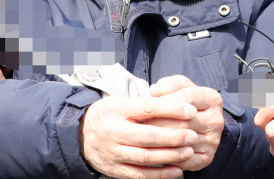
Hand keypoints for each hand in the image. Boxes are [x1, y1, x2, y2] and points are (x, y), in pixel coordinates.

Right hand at [80, 95, 198, 178]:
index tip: (190, 110)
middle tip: (193, 134)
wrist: (80, 135)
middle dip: (174, 136)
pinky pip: (141, 174)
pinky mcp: (115, 169)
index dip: (171, 109)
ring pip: (146, 156)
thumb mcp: (121, 102)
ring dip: (171, 155)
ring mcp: (114, 152)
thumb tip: (176, 104)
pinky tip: (177, 171)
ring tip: (189, 151)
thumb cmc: (109, 115)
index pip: (148, 108)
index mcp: (117, 110)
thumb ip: (143, 104)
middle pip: (148, 135)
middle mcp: (114, 131)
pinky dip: (160, 174)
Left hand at [148, 75, 223, 171]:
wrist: (193, 123)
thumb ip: (167, 84)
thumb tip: (155, 91)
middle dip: (160, 122)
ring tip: (146, 136)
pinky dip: (168, 155)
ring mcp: (213, 141)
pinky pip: (185, 159)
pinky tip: (155, 150)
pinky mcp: (207, 158)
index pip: (188, 97)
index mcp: (212, 99)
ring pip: (183, 141)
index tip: (148, 104)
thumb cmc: (181, 100)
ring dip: (161, 140)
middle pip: (184, 122)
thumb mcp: (177, 87)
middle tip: (142, 123)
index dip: (166, 100)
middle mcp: (216, 120)